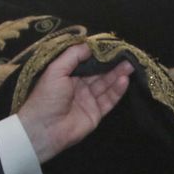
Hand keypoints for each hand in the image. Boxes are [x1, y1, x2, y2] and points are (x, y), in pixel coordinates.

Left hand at [18, 43, 132, 162]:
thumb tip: (90, 45)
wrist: (44, 129)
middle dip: (112, 64)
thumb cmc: (46, 97)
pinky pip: (109, 100)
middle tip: (126, 55)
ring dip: (118, 75)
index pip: (87, 62)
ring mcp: (88, 100)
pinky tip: (124, 80)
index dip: (99, 55)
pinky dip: (117, 90)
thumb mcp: (56, 70)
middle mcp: (79, 87)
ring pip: (106, 85)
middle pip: (99, 73)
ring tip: (130, 65)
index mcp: (67, 75)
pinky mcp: (96, 113)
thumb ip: (73, 55)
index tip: (112, 46)